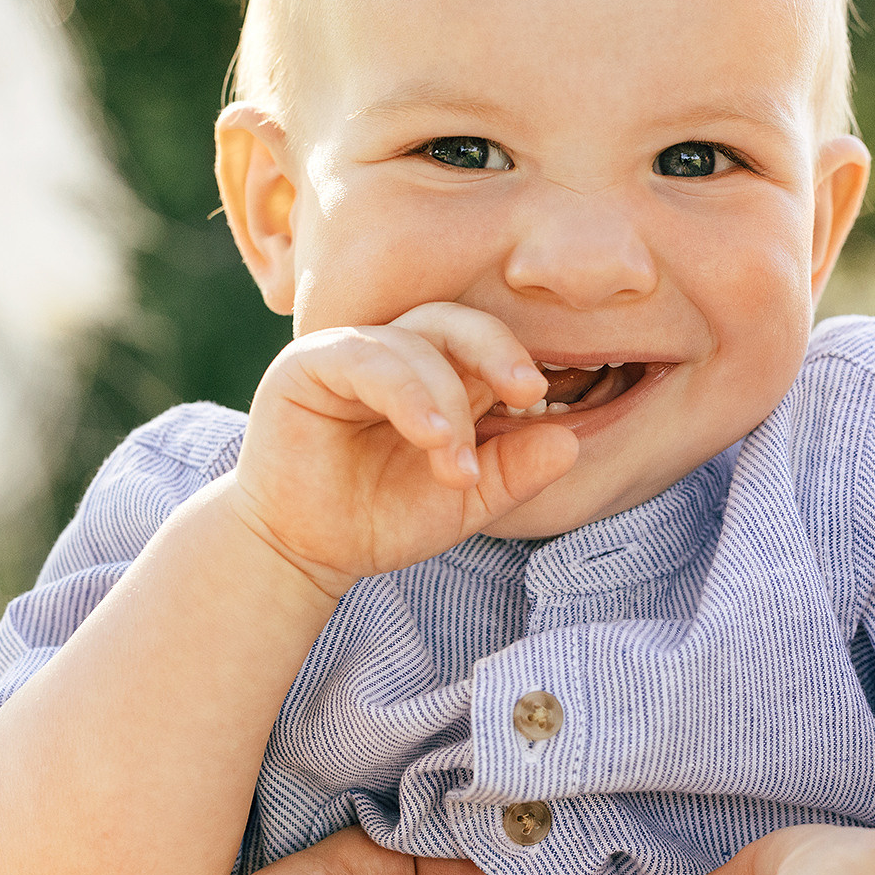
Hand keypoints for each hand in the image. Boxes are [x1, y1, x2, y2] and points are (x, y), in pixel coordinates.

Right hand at [224, 302, 577, 594]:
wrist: (302, 552)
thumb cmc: (378, 520)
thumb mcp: (462, 502)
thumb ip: (514, 472)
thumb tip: (571, 443)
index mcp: (435, 376)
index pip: (481, 344)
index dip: (512, 360)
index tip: (538, 396)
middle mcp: (394, 354)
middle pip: (453, 321)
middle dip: (494, 351)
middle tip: (525, 390)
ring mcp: (350, 353)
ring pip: (413, 342)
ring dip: (444, 400)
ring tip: (455, 465)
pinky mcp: (307, 364)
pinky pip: (364, 356)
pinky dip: (404, 391)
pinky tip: (428, 435)